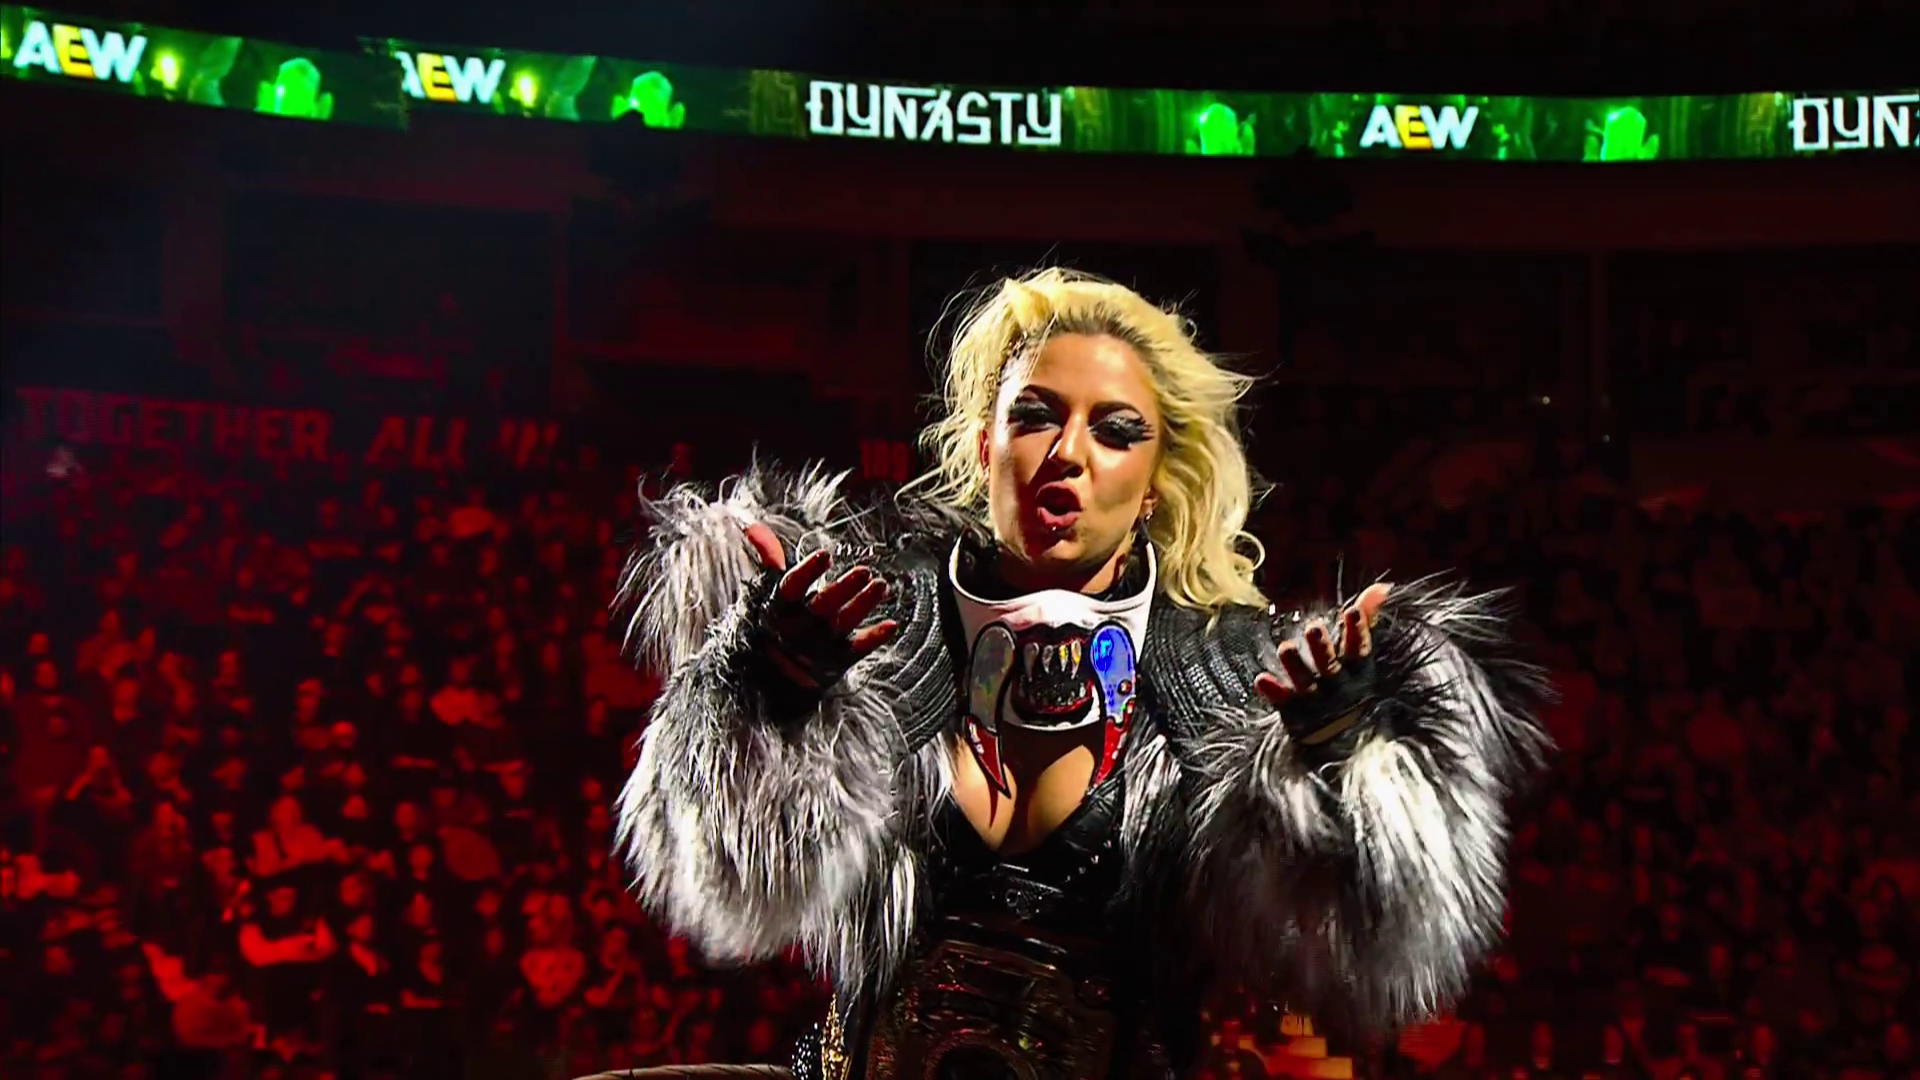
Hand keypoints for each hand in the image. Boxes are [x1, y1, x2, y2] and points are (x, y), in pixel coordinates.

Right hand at [744, 523, 897, 688]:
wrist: (772, 678)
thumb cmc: (775, 623)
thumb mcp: (769, 593)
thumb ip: (769, 559)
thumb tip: (754, 527)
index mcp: (781, 607)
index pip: (792, 587)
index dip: (808, 572)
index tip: (825, 555)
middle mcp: (801, 626)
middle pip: (824, 604)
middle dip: (844, 588)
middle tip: (864, 570)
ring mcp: (821, 645)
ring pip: (845, 621)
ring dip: (864, 603)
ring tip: (882, 585)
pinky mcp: (838, 660)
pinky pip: (858, 648)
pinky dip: (874, 637)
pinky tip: (892, 624)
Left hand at [1254, 583, 1391, 708]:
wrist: (1344, 742)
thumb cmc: (1351, 685)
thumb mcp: (1359, 655)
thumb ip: (1366, 619)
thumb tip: (1382, 587)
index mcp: (1357, 671)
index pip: (1359, 650)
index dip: (1357, 631)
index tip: (1351, 611)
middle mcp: (1338, 687)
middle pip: (1330, 666)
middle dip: (1322, 648)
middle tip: (1314, 628)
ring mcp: (1316, 702)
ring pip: (1305, 683)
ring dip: (1295, 666)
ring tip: (1285, 647)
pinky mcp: (1294, 713)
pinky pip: (1283, 702)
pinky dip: (1274, 692)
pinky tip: (1261, 679)